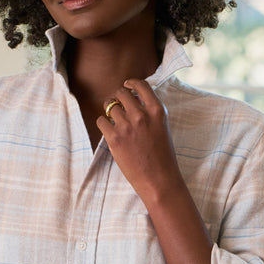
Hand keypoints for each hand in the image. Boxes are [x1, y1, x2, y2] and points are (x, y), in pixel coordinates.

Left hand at [95, 79, 182, 205]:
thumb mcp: (162, 128)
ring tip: (113, 120)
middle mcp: (141, 115)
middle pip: (121, 93)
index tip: (126, 85)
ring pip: (109, 105)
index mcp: (157, 110)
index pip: (141, 85)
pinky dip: (103, 124)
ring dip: (109, 110)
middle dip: (118, 97)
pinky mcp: (114, 138)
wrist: (159, 180)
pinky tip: (109, 131)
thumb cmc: (163, 156)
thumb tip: (133, 101)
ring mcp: (127, 126)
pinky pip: (101, 121)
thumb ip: (150, 112)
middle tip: (117, 106)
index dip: (131, 83)